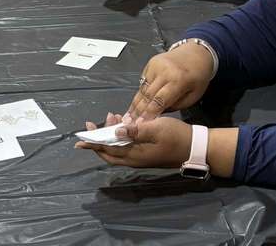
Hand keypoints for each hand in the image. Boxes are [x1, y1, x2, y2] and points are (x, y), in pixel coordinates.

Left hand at [76, 113, 191, 168]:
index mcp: (134, 155)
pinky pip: (127, 146)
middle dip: (99, 139)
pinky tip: (125, 122)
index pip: (107, 149)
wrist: (195, 147)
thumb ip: (135, 131)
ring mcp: (140, 157)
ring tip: (111, 116)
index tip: (80, 138)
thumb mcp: (156, 129)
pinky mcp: (146, 152)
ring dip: (111, 134)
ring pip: (118, 148)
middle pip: (109, 151)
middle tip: (92, 124)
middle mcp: (134, 158)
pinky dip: (121, 135)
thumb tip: (115, 131)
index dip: (93, 143)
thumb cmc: (176, 137)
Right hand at [128, 44, 215, 119]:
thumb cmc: (198, 76)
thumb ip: (175, 106)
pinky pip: (143, 81)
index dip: (149, 114)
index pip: (159, 101)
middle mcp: (165, 71)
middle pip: (148, 95)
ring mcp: (156, 65)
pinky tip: (134, 104)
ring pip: (143, 88)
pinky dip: (139, 93)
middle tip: (130, 124)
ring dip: (135, 103)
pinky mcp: (151, 63)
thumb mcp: (193, 96)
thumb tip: (158, 114)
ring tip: (128, 116)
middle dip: (138, 111)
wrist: (197, 54)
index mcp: (179, 80)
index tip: (141, 125)